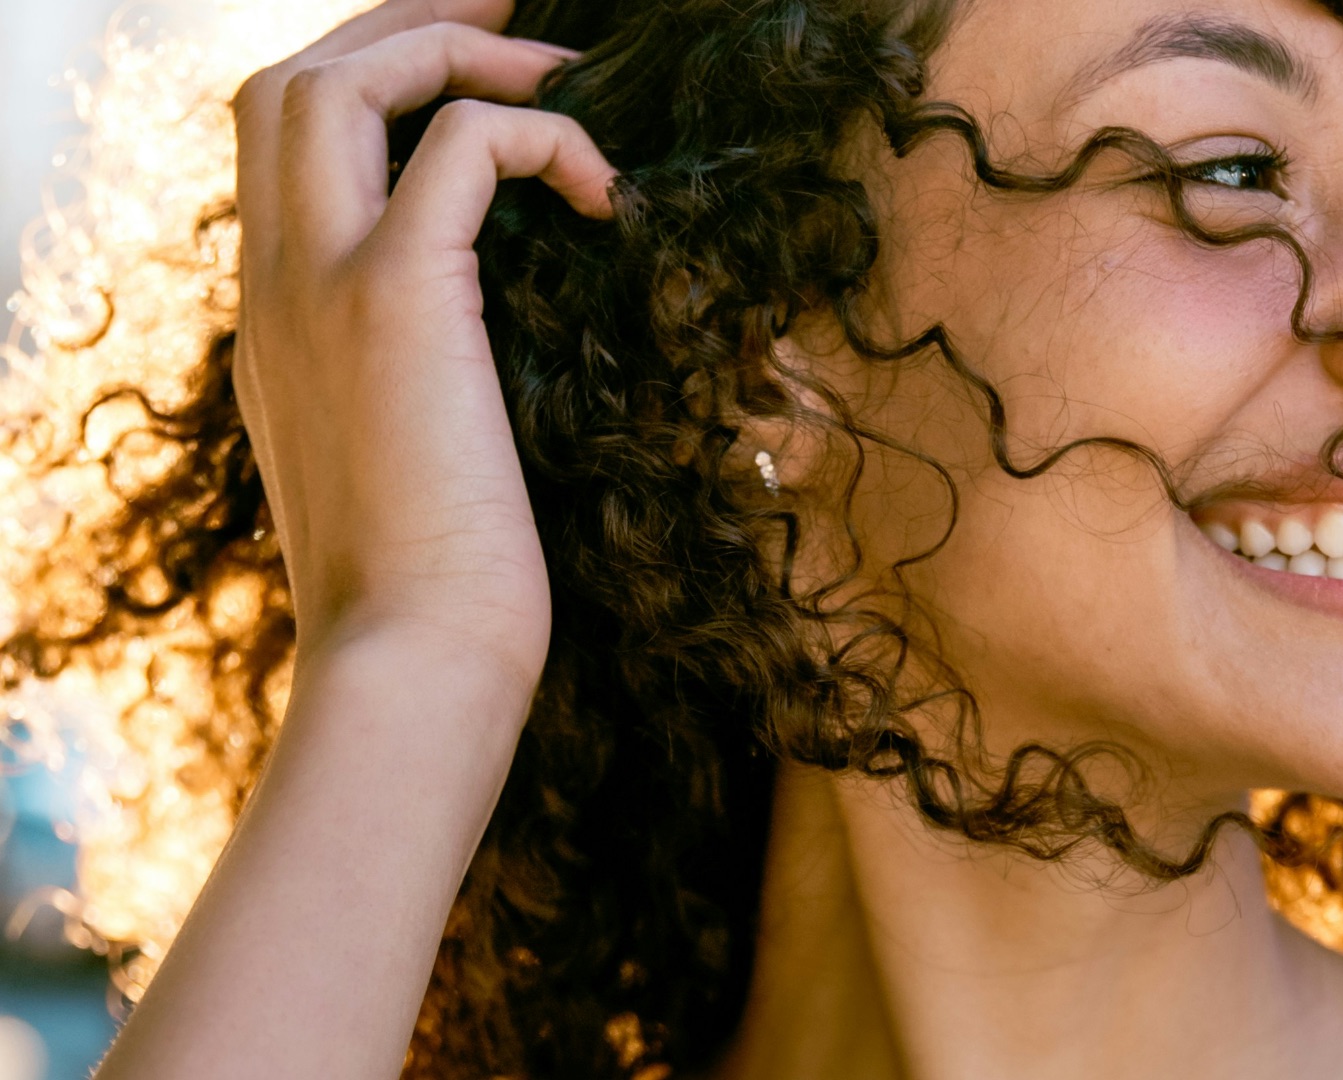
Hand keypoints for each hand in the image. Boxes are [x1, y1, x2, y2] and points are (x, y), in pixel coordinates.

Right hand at [229, 0, 616, 694]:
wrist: (413, 666)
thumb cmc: (433, 591)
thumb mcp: (399, 461)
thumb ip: (406, 379)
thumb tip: (478, 345)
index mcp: (272, 318)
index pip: (281, 146)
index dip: (371, 82)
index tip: (472, 79)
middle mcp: (272, 285)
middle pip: (290, 80)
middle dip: (403, 27)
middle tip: (513, 22)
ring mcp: (318, 285)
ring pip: (340, 80)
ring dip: (456, 51)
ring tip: (563, 73)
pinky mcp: (396, 299)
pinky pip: (463, 148)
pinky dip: (540, 136)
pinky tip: (609, 195)